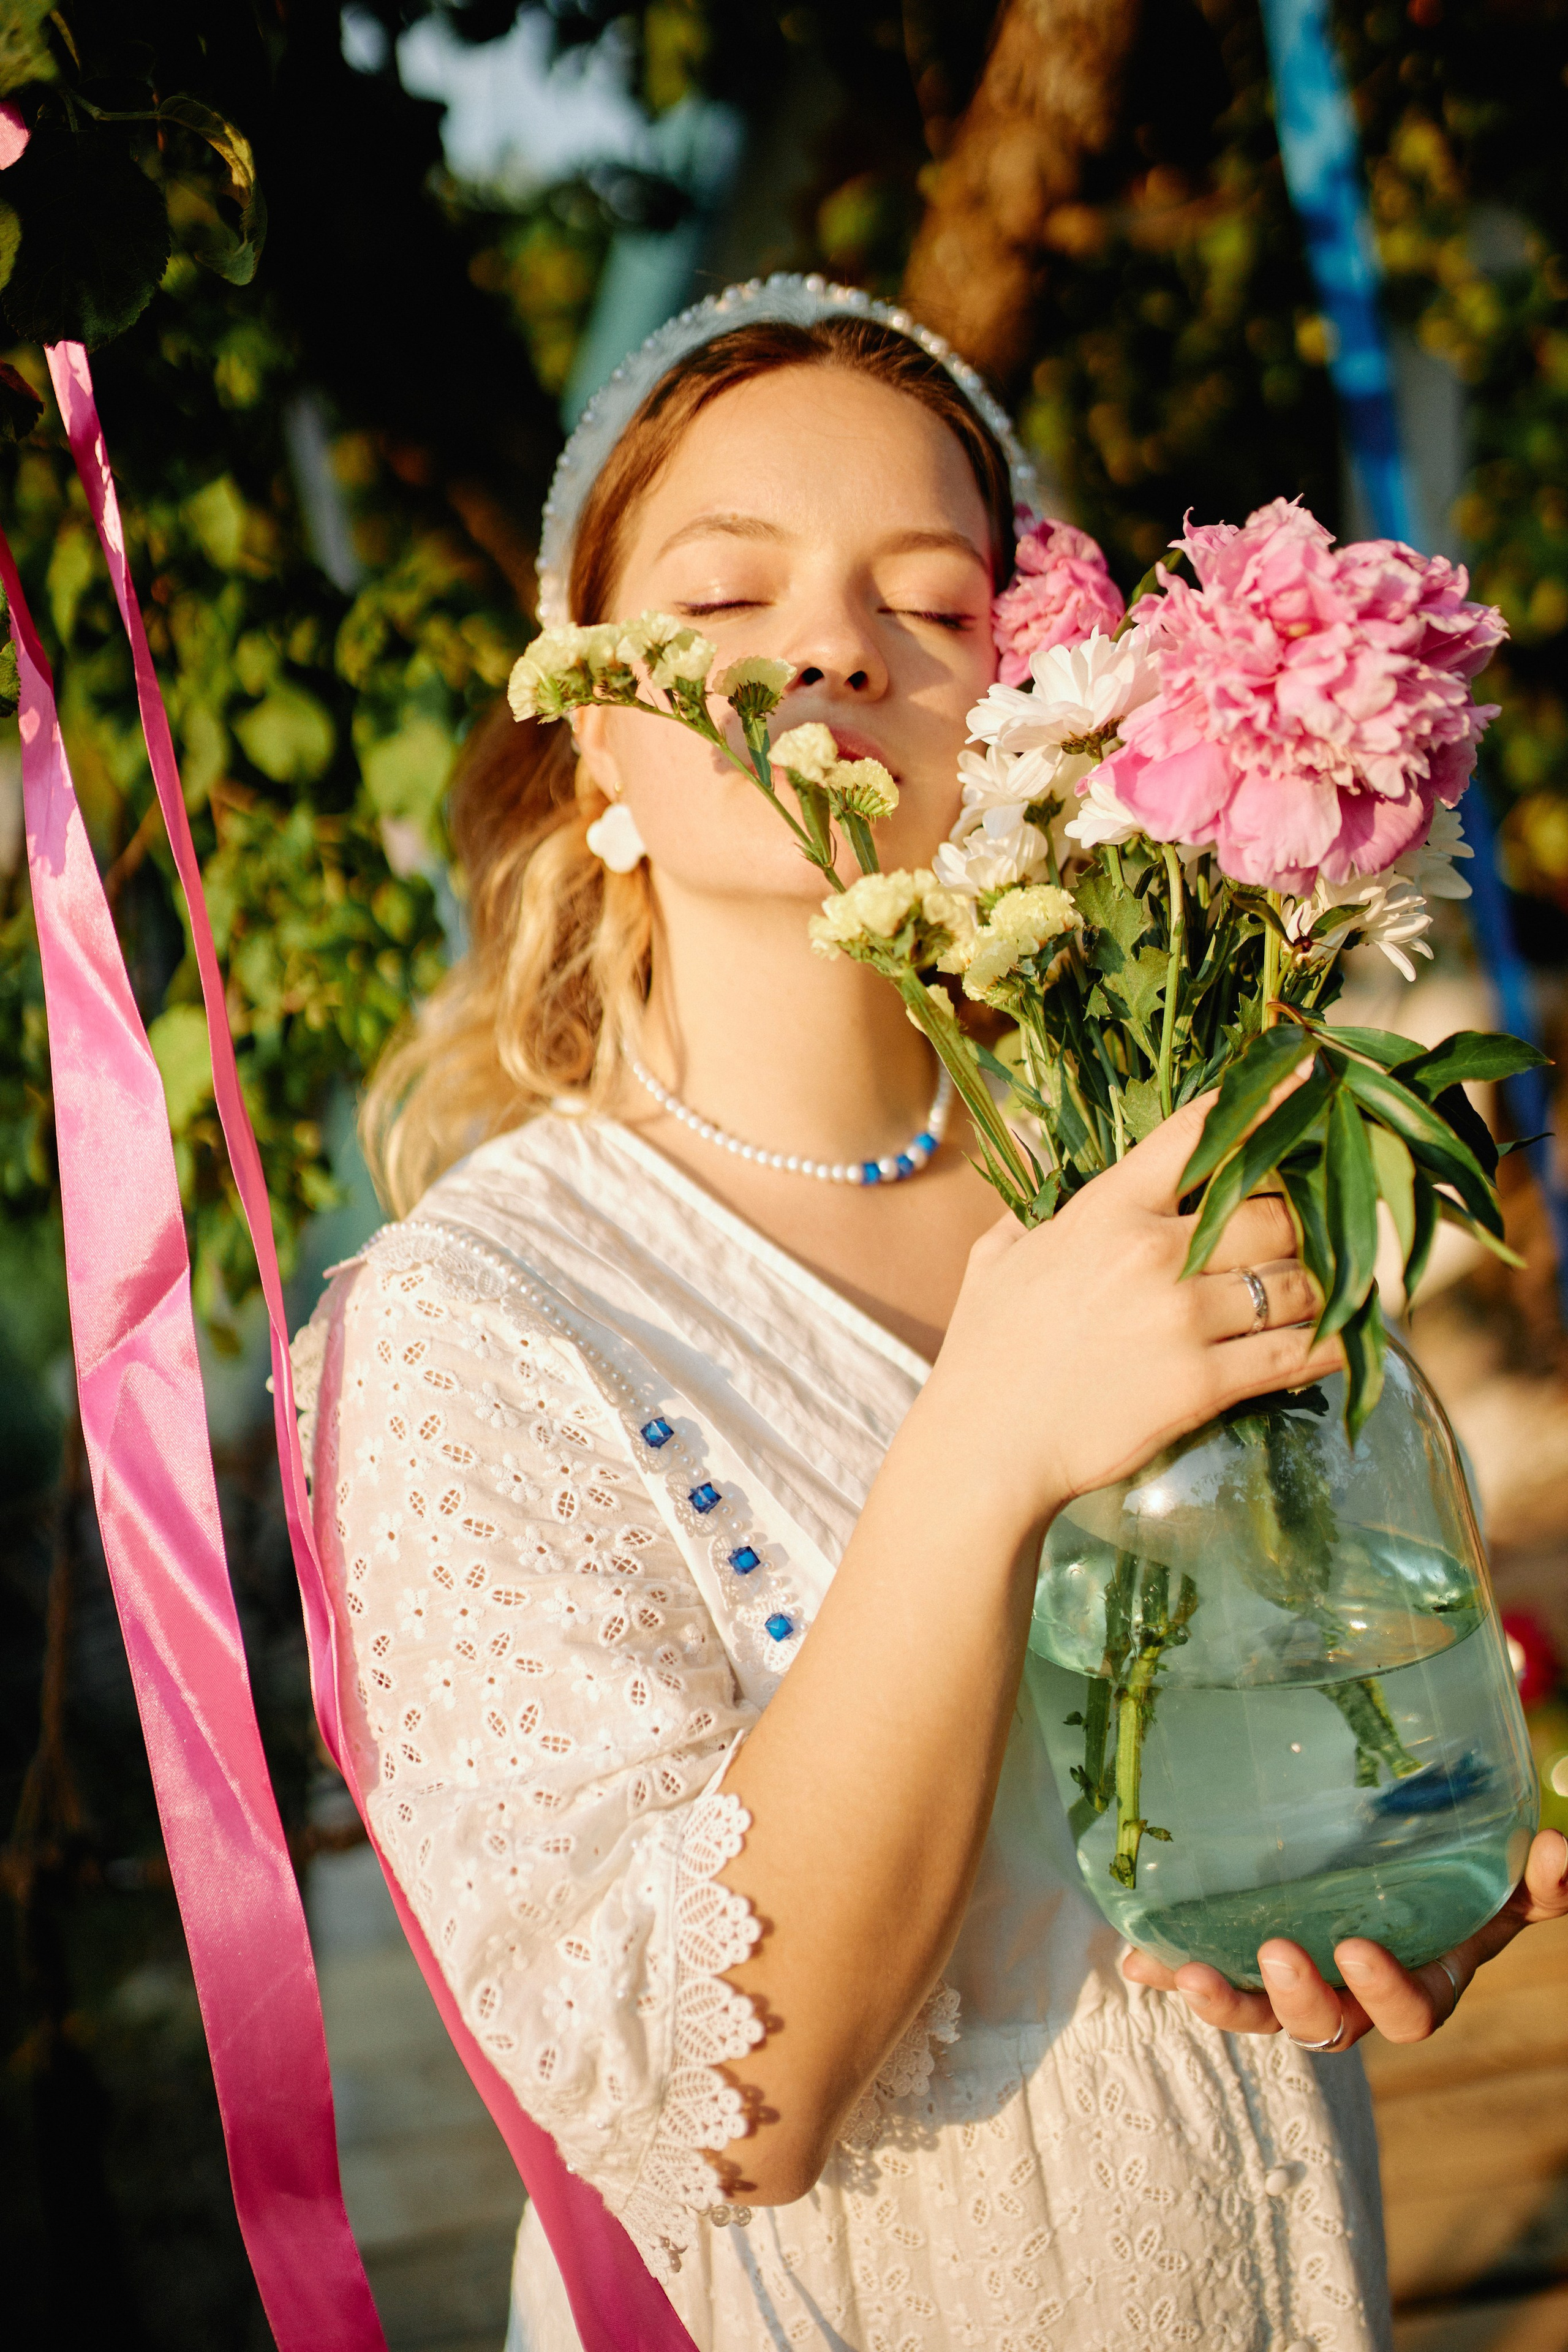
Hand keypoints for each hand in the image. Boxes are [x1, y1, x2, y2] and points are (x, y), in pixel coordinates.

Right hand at [927, 1089, 1340, 1530]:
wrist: (985, 1448)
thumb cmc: (986, 1350)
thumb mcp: (996, 1256)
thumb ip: (1030, 1203)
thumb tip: (1038, 1153)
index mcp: (1107, 1209)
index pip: (1198, 1137)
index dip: (1262, 1101)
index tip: (1307, 1075)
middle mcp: (1152, 1253)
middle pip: (1271, 1213)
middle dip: (1300, 1223)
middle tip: (1313, 1234)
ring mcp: (1181, 1319)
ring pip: (1294, 1280)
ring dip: (1323, 1285)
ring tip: (1337, 1288)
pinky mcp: (1203, 1385)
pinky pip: (1294, 1353)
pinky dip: (1330, 1345)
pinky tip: (1346, 1342)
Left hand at [1121, 1827, 1567, 2045]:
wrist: (1413, 1865)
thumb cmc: (1465, 1878)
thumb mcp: (1506, 1879)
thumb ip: (1540, 1879)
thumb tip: (1565, 1853)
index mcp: (1418, 1981)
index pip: (1407, 2015)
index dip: (1384, 1993)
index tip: (1358, 1947)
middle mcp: (1354, 1995)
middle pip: (1322, 2028)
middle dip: (1294, 2001)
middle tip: (1274, 1953)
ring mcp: (1298, 1980)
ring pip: (1256, 2012)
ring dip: (1218, 1997)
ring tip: (1177, 1972)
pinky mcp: (1247, 1955)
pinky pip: (1207, 1969)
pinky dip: (1170, 1967)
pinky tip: (1133, 1956)